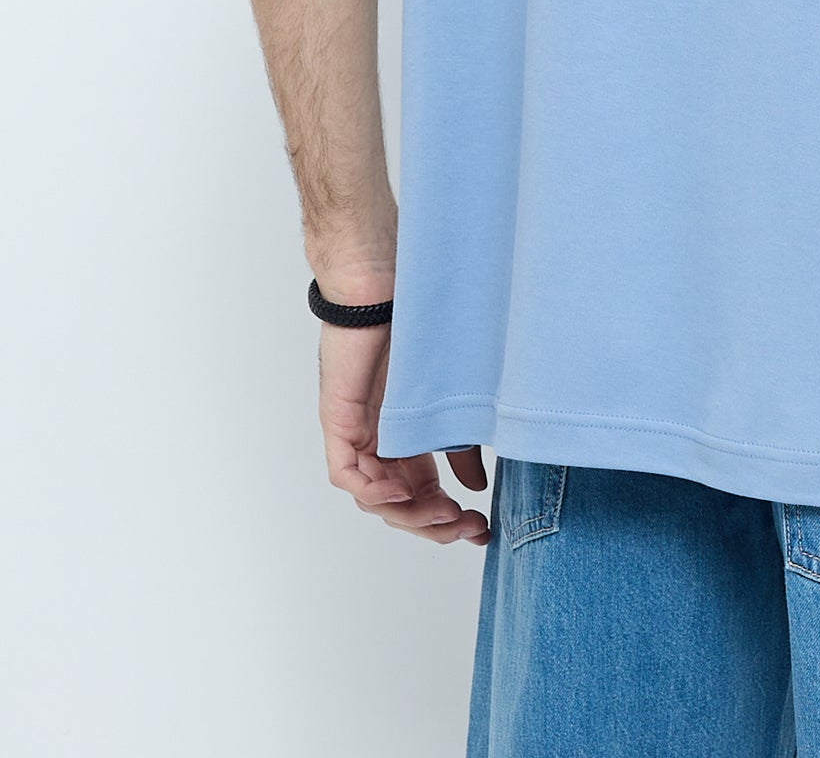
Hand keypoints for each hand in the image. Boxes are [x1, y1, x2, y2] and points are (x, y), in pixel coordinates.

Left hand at [317, 311, 489, 545]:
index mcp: (403, 439)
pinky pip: (347, 474)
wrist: (386, 290)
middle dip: (433, 524)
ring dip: (409, 513)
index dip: (446, 517)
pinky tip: (404, 493)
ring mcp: (355, 435)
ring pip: (373, 497)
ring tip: (445, 515)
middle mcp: (377, 443)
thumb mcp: (449, 401)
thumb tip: (478, 487)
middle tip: (468, 529)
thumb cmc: (417, 332)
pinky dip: (374, 490)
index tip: (481, 529)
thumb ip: (459, 446)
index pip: (420, 495)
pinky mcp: (338, 421)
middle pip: (398, 505)